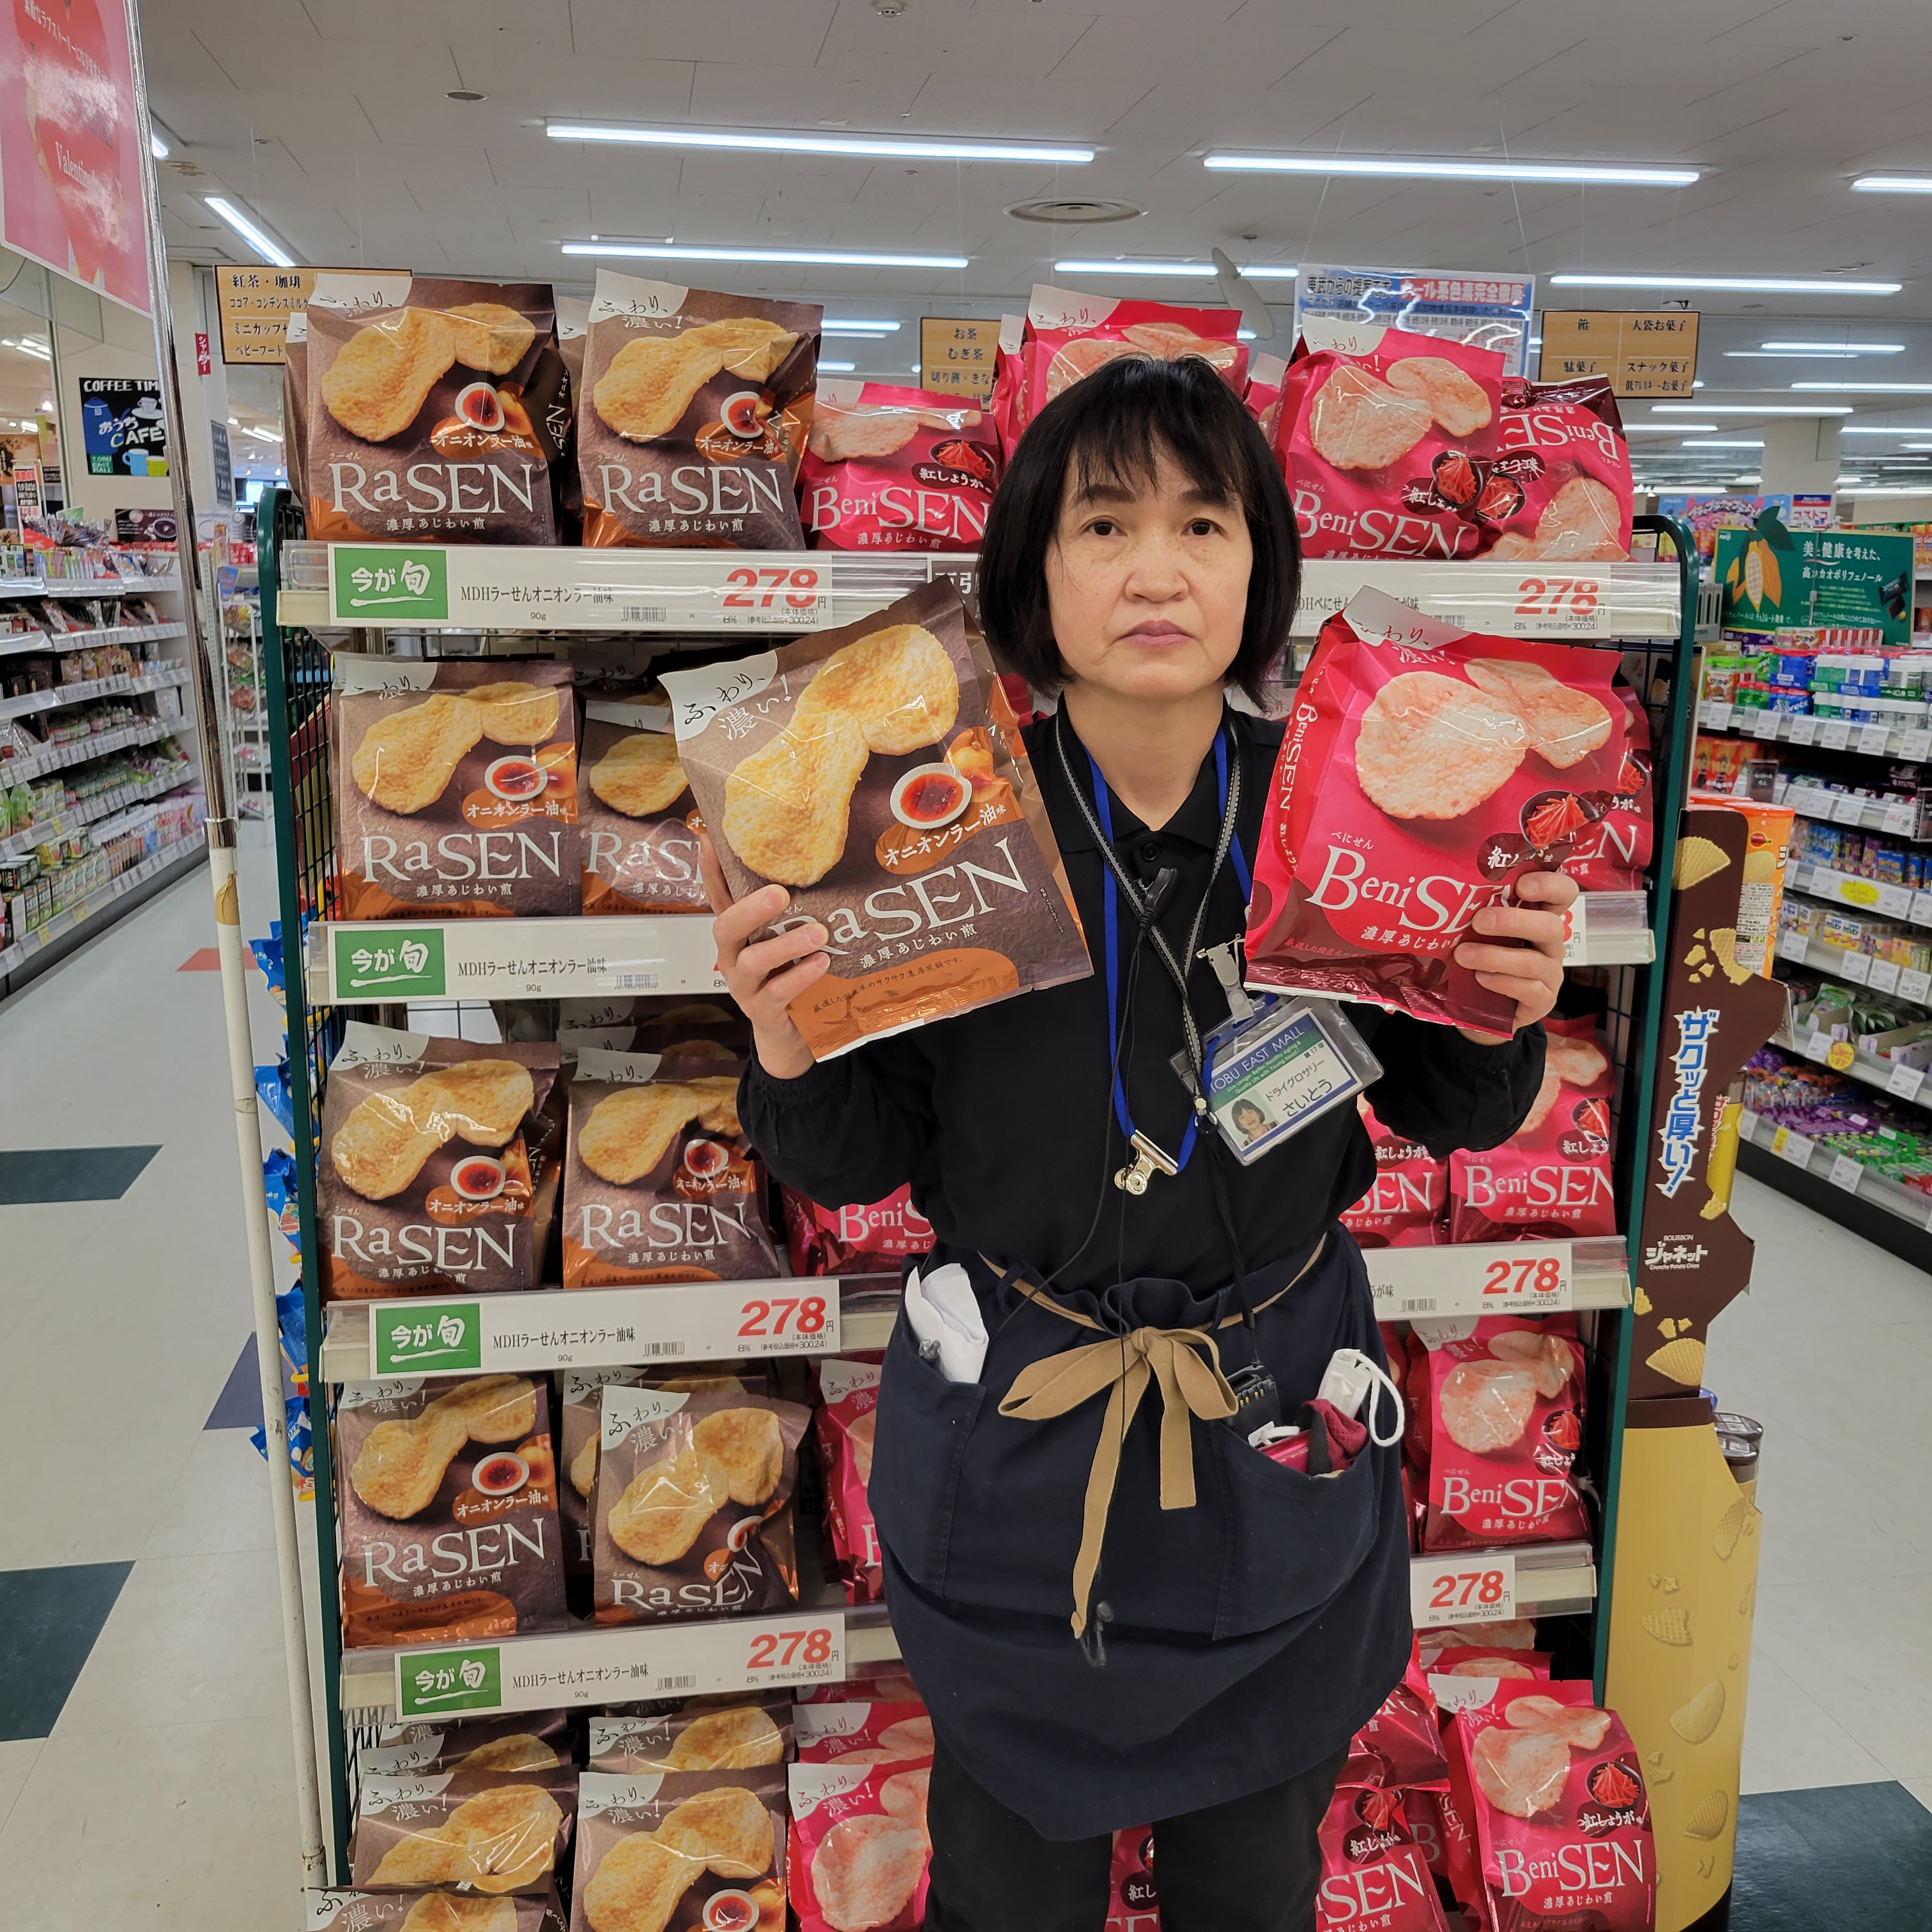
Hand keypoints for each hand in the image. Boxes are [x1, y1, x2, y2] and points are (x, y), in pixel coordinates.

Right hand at [699, 833, 825, 1080]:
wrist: (788, 1031)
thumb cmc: (786, 974)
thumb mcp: (782, 938)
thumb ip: (788, 910)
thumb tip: (808, 864)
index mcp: (736, 934)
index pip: (718, 897)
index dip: (711, 871)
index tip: (709, 839)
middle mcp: (732, 956)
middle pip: (725, 927)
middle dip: (750, 909)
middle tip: (781, 893)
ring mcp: (744, 985)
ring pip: (754, 961)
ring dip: (786, 944)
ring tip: (818, 934)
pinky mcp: (761, 1009)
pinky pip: (778, 992)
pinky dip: (801, 975)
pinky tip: (821, 963)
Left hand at [1453, 869, 1578, 1043]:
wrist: (1484, 1007)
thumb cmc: (1482, 959)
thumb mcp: (1479, 933)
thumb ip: (1475, 914)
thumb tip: (1445, 894)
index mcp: (1539, 918)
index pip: (1562, 893)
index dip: (1549, 885)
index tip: (1521, 885)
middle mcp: (1550, 943)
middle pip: (1550, 926)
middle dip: (1513, 922)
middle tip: (1478, 921)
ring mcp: (1551, 973)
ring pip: (1534, 962)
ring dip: (1495, 957)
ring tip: (1463, 955)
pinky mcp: (1543, 1001)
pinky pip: (1530, 991)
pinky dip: (1502, 982)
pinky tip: (1480, 978)